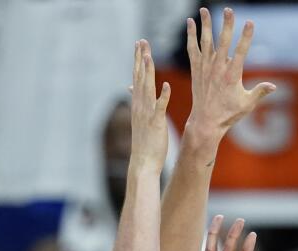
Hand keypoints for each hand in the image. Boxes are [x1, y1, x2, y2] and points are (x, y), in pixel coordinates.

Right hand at [129, 39, 170, 170]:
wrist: (143, 161)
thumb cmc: (145, 141)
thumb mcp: (140, 118)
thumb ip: (137, 100)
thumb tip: (131, 87)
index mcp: (138, 103)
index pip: (137, 76)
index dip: (138, 60)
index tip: (139, 44)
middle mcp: (140, 105)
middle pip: (140, 77)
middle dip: (140, 58)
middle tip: (142, 41)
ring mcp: (147, 113)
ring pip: (147, 88)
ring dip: (148, 71)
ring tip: (148, 55)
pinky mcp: (156, 122)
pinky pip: (159, 107)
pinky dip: (162, 96)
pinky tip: (166, 85)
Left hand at [184, 7, 275, 142]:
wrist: (206, 122)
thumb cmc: (228, 114)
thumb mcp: (247, 104)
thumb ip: (260, 92)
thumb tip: (273, 86)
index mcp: (232, 75)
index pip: (241, 51)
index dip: (246, 36)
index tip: (250, 22)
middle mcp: (218, 68)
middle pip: (223, 41)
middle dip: (227, 24)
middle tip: (229, 9)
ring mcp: (206, 67)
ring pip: (206, 41)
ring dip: (205, 24)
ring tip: (204, 8)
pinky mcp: (196, 69)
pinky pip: (193, 49)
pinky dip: (191, 35)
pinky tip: (190, 23)